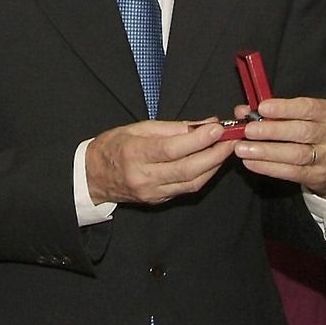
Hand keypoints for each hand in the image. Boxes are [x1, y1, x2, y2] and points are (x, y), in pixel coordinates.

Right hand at [86, 120, 234, 204]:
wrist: (93, 176)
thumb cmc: (114, 146)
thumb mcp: (138, 128)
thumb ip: (173, 127)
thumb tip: (204, 124)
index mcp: (134, 153)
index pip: (172, 149)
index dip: (199, 139)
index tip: (218, 128)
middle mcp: (143, 177)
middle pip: (187, 169)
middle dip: (215, 154)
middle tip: (232, 140)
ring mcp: (152, 192)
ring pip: (192, 182)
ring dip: (214, 166)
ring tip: (226, 149)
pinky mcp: (158, 200)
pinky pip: (187, 188)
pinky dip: (203, 175)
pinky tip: (211, 162)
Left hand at [231, 96, 325, 200]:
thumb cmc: (314, 134)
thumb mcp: (302, 117)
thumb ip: (274, 112)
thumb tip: (242, 111)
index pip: (308, 108)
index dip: (284, 108)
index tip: (262, 108)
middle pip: (301, 132)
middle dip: (272, 131)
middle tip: (248, 130)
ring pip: (295, 154)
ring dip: (266, 151)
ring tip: (242, 148)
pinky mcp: (316, 176)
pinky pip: (290, 172)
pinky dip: (268, 167)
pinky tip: (251, 162)